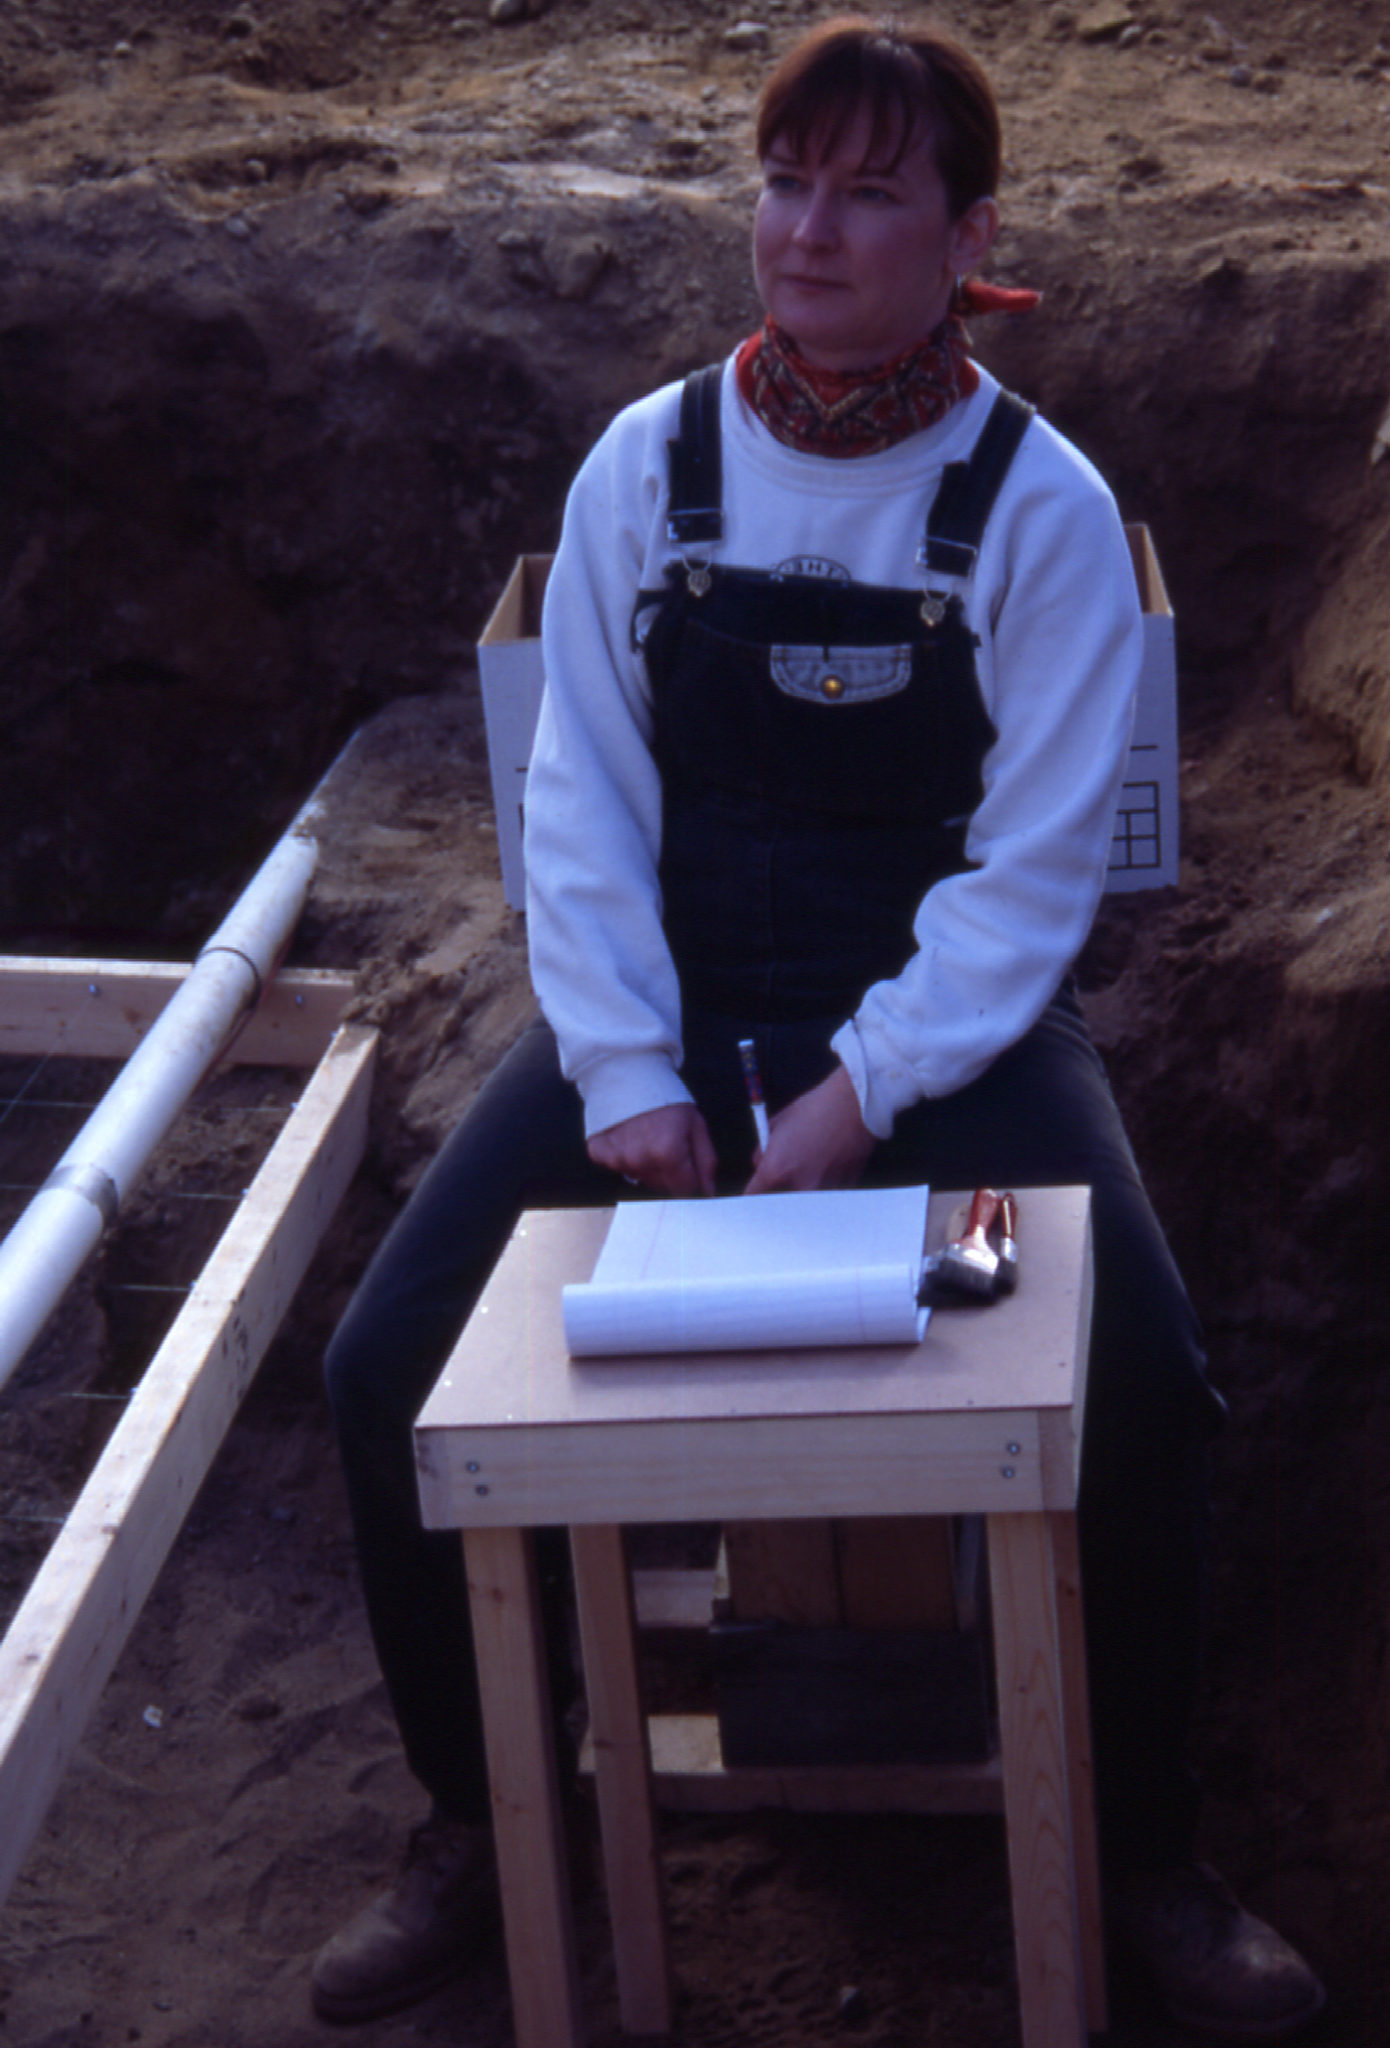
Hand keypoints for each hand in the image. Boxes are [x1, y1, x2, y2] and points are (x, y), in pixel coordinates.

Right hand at [587, 1102, 717, 1195]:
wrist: (629, 1072)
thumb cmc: (666, 1097)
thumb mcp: (696, 1124)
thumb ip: (705, 1161)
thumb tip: (707, 1191)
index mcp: (667, 1154)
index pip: (683, 1190)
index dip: (689, 1179)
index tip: (688, 1165)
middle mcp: (640, 1161)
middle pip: (661, 1186)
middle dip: (668, 1172)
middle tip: (667, 1143)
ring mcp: (616, 1158)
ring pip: (639, 1177)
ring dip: (645, 1164)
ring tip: (646, 1137)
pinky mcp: (599, 1153)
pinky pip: (616, 1165)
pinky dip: (623, 1155)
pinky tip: (627, 1136)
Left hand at [744, 1064, 876, 1192]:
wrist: (854, 1103)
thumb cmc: (815, 1108)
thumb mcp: (777, 1124)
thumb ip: (763, 1151)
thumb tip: (760, 1163)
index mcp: (775, 1170)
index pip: (753, 1195)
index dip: (753, 1193)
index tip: (755, 1192)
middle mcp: (798, 1185)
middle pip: (781, 1201)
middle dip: (781, 1188)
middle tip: (788, 1171)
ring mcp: (823, 1189)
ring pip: (806, 1196)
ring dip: (806, 1185)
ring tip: (814, 1159)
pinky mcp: (844, 1186)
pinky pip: (828, 1191)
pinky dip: (826, 1181)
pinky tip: (830, 1160)